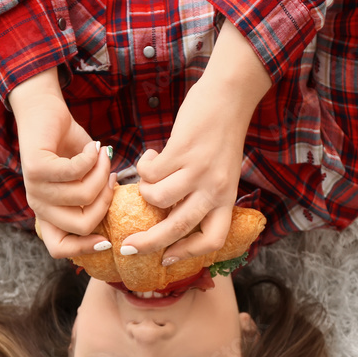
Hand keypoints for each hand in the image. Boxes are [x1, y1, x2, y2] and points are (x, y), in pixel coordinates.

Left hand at [10, 67, 115, 258]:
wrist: (44, 112)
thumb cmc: (70, 146)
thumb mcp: (87, 177)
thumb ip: (99, 196)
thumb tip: (123, 210)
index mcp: (49, 213)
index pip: (59, 248)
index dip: (85, 248)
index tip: (110, 238)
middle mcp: (39, 205)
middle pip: (81, 226)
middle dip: (106, 202)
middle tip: (112, 178)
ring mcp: (35, 188)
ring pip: (83, 196)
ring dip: (102, 173)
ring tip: (104, 156)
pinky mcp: (36, 168)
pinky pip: (76, 172)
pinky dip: (93, 158)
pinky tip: (95, 147)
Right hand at [120, 22, 271, 264]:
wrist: (229, 96)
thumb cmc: (221, 135)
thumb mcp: (221, 172)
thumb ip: (202, 194)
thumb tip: (168, 215)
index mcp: (227, 198)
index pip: (213, 240)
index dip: (188, 254)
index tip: (167, 260)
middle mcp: (215, 189)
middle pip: (178, 228)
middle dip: (149, 242)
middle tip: (128, 246)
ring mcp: (199, 170)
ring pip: (157, 198)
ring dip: (144, 190)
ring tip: (149, 176)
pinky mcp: (182, 151)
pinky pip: (151, 171)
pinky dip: (145, 165)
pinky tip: (152, 154)